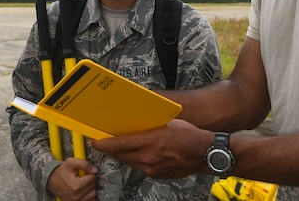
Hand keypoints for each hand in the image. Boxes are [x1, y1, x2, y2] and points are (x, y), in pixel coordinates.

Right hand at [47, 158, 97, 200]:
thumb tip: (95, 170)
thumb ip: (84, 164)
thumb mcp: (70, 162)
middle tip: (83, 178)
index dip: (89, 173)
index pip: (93, 178)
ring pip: (93, 194)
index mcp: (76, 186)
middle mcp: (76, 196)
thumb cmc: (61, 171)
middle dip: (90, 180)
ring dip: (90, 188)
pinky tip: (83, 190)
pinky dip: (89, 195)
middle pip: (93, 187)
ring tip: (82, 184)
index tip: (84, 173)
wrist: (51, 181)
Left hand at [90, 119, 212, 178]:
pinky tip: (138, 154)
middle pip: (121, 154)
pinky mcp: (156, 175)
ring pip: (129, 161)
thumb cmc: (188, 135)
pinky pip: (140, 167)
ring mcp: (151, 168)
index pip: (120, 144)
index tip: (95, 142)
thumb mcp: (166, 123)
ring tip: (119, 147)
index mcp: (150, 140)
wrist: (203, 153)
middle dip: (110, 149)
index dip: (104, 144)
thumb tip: (135, 125)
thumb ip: (149, 126)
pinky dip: (136, 160)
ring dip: (123, 154)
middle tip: (102, 143)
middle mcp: (148, 156)